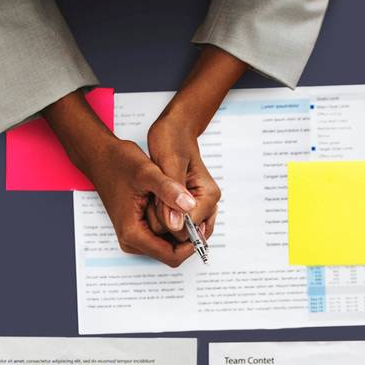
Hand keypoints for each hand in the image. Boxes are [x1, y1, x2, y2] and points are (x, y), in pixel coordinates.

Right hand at [85, 135, 196, 267]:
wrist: (101, 158)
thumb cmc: (118, 163)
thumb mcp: (147, 172)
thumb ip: (169, 190)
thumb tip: (190, 206)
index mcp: (133, 233)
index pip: (172, 256)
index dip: (192, 244)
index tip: (202, 223)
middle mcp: (132, 240)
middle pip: (172, 253)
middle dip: (188, 237)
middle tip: (199, 211)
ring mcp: (134, 236)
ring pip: (169, 245)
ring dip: (182, 230)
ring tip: (188, 205)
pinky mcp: (137, 229)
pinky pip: (162, 236)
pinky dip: (174, 224)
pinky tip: (179, 205)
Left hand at [146, 111, 220, 242]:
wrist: (175, 130)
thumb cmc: (172, 141)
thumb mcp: (168, 165)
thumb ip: (171, 197)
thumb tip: (176, 226)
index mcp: (209, 197)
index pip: (187, 230)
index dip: (166, 219)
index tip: (156, 197)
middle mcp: (208, 205)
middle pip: (184, 234)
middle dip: (165, 220)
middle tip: (155, 195)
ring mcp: (200, 208)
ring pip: (178, 231)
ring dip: (162, 218)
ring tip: (155, 195)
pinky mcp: (190, 207)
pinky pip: (175, 224)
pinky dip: (163, 215)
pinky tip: (156, 200)